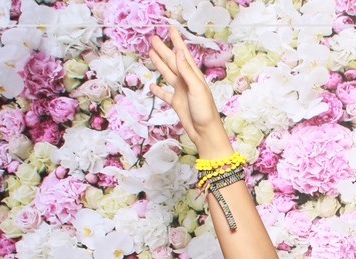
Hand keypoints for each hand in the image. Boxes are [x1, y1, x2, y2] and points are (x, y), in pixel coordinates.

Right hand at [149, 27, 232, 155]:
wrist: (205, 133)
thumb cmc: (205, 111)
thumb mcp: (196, 88)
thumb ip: (186, 71)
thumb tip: (178, 52)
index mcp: (194, 76)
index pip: (183, 54)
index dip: (177, 41)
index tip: (170, 29)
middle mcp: (187, 82)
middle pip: (172, 62)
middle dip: (163, 50)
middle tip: (153, 39)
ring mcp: (181, 92)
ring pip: (167, 74)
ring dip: (159, 64)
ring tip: (151, 54)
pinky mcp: (176, 103)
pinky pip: (165, 94)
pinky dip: (158, 90)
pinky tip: (151, 85)